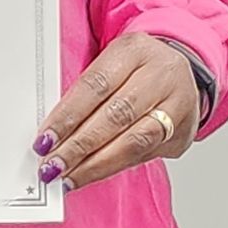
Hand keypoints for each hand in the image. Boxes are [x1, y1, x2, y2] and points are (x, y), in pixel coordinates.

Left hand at [36, 32, 199, 192]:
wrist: (179, 71)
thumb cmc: (134, 68)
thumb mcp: (109, 62)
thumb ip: (83, 92)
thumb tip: (51, 132)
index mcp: (136, 51)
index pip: (96, 85)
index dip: (68, 116)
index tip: (44, 139)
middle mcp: (162, 76)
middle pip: (116, 116)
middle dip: (79, 146)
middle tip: (52, 165)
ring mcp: (178, 106)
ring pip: (134, 141)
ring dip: (96, 165)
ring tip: (68, 177)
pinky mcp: (182, 134)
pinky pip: (144, 155)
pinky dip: (113, 168)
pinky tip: (91, 175)